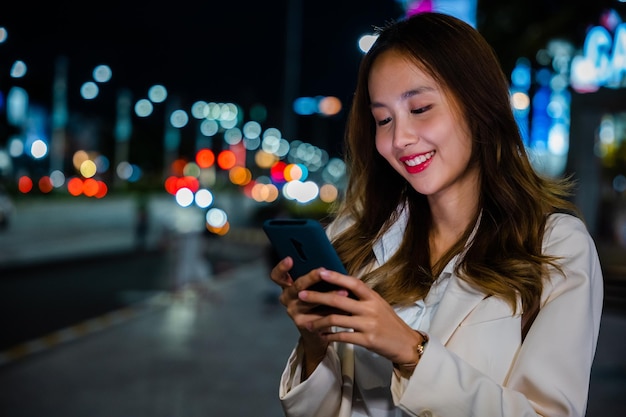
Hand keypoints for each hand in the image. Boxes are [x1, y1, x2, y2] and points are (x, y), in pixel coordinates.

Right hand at [269, 257, 350, 377]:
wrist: (319, 331)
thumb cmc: (320, 303)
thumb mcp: (316, 289)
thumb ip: (318, 278)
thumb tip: (333, 266)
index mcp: (288, 286)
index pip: (277, 276)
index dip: (281, 268)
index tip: (290, 259)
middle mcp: (287, 298)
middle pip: (296, 285)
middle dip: (311, 277)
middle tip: (323, 271)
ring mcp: (293, 312)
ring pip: (310, 301)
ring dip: (328, 295)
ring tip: (344, 291)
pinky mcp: (302, 324)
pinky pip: (319, 315)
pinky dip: (333, 310)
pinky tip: (346, 308)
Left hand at [300, 269, 423, 365]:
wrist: (405, 344)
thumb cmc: (389, 323)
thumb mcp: (379, 305)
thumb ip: (362, 298)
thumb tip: (341, 288)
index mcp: (373, 297)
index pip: (353, 283)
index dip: (336, 277)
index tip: (320, 272)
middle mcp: (370, 309)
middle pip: (338, 300)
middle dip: (317, 297)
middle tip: (301, 294)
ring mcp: (368, 325)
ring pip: (336, 320)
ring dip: (318, 322)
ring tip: (306, 323)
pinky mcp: (366, 340)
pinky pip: (342, 337)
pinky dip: (329, 337)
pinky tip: (321, 336)